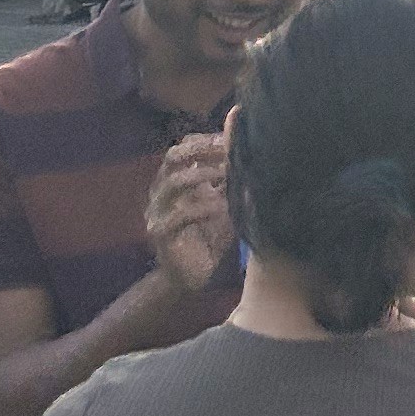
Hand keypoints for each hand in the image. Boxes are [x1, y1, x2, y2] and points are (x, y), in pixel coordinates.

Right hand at [146, 132, 234, 295]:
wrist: (193, 277)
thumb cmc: (212, 235)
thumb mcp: (226, 202)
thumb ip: (234, 177)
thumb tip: (256, 147)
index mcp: (177, 178)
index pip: (185, 145)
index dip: (209, 139)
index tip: (234, 137)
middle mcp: (163, 191)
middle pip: (173, 156)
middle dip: (202, 149)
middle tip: (228, 150)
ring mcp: (158, 212)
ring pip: (173, 182)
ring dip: (203, 174)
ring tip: (227, 173)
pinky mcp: (160, 234)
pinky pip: (179, 215)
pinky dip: (204, 207)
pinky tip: (224, 207)